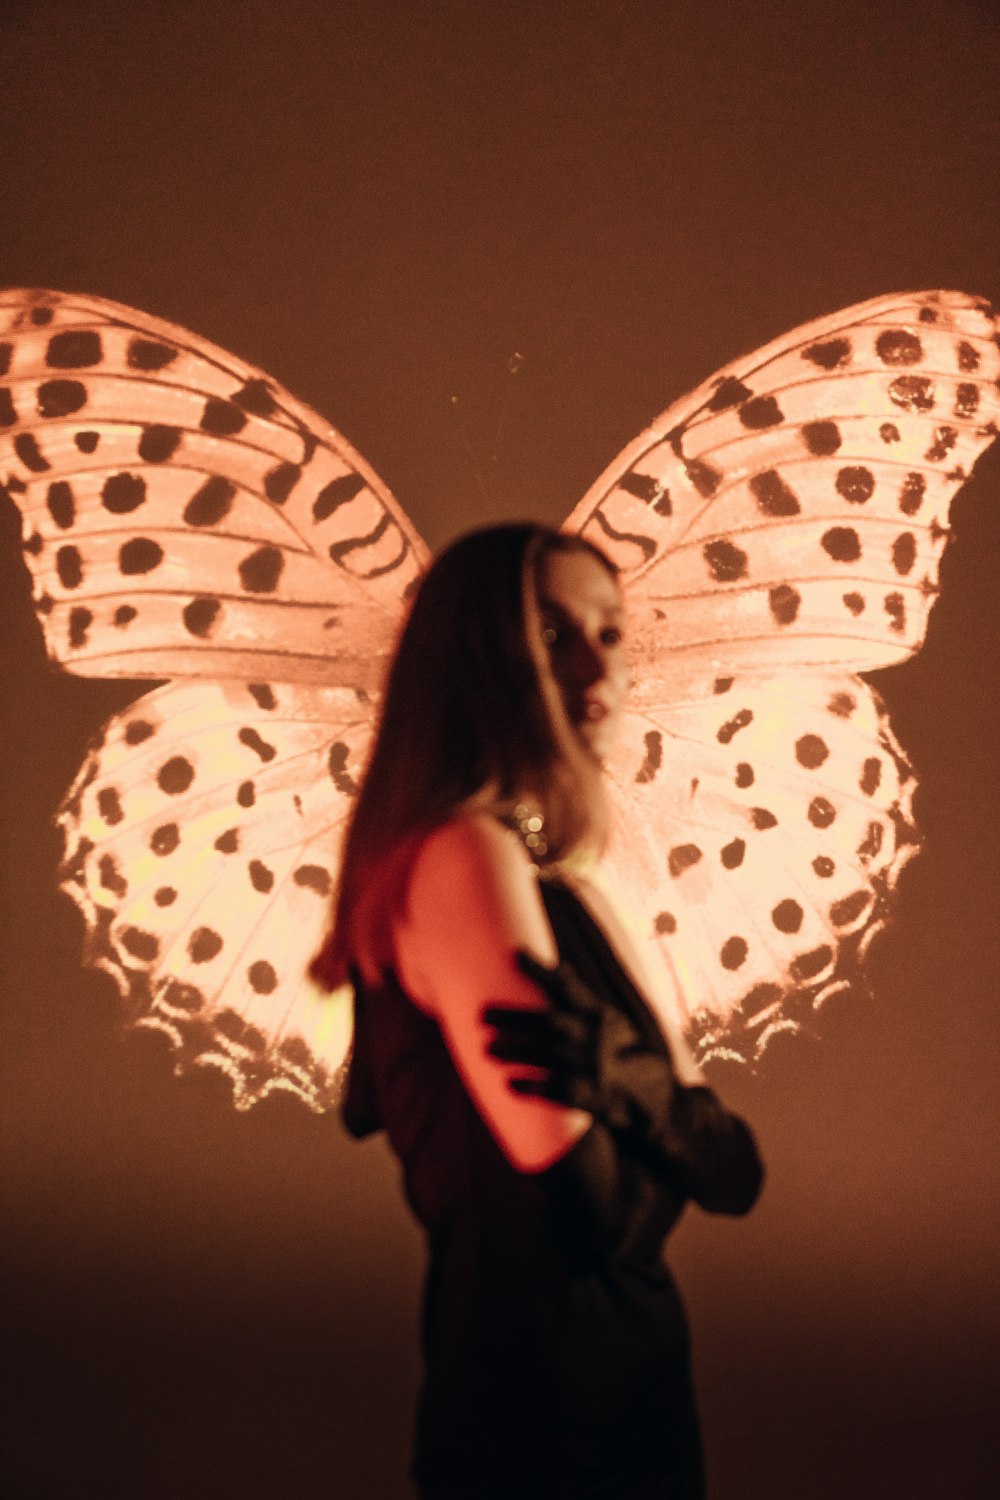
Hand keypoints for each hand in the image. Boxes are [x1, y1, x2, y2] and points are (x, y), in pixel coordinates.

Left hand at [485, 952, 763, 1213]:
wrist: (665, 1108)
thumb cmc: (635, 1063)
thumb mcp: (619, 1027)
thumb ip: (589, 1005)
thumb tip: (562, 973)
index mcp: (606, 1018)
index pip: (570, 989)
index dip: (543, 970)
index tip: (515, 953)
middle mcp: (602, 1039)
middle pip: (550, 1022)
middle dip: (514, 1017)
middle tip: (482, 1014)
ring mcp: (600, 1070)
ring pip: (549, 1055)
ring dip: (516, 1050)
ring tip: (488, 1048)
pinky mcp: (598, 1100)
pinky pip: (560, 1092)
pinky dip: (534, 1087)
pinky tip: (511, 1084)